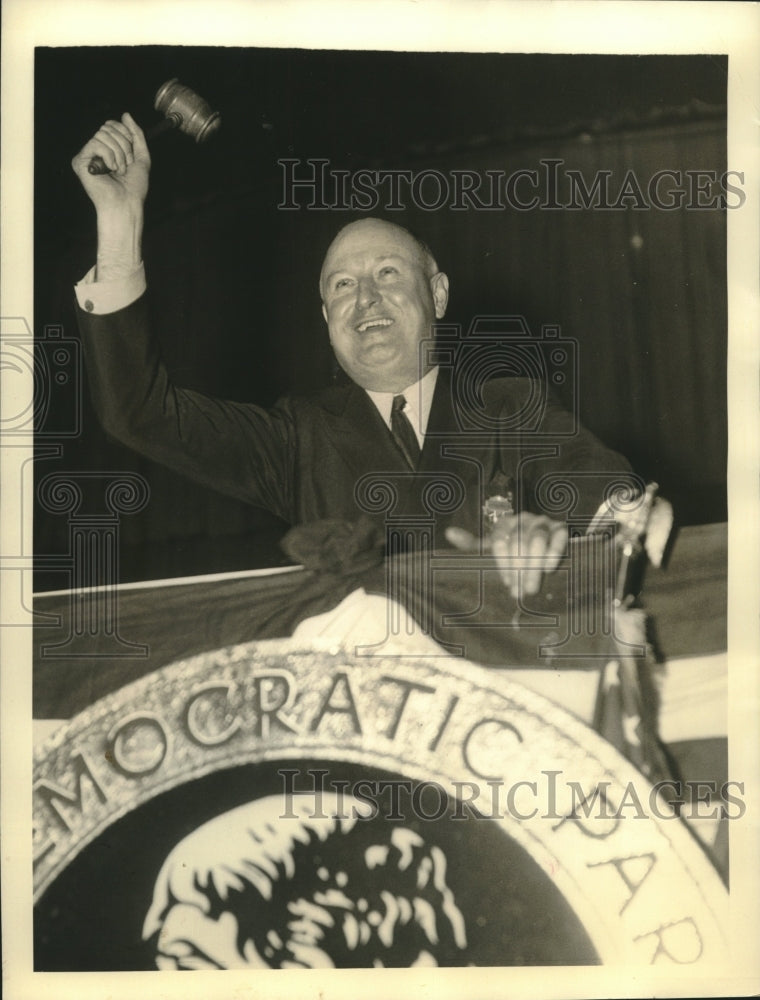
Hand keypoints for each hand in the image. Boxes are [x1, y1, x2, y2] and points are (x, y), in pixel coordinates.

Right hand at [71, 112, 150, 211]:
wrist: (127, 203)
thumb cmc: (134, 187)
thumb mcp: (141, 156)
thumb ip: (136, 134)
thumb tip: (126, 114)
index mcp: (108, 148)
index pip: (113, 125)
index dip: (126, 136)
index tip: (132, 156)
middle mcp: (95, 150)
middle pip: (108, 127)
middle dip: (124, 146)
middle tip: (126, 166)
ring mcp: (87, 155)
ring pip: (102, 134)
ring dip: (118, 153)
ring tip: (119, 170)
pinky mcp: (80, 161)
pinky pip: (95, 143)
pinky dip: (109, 156)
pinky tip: (110, 170)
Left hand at [446, 513, 566, 596]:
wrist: (542, 552)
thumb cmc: (511, 554)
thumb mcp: (490, 550)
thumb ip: (471, 544)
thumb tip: (449, 532)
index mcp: (505, 523)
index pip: (500, 540)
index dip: (502, 563)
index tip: (506, 583)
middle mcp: (523, 519)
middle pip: (519, 541)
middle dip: (518, 569)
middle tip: (518, 591)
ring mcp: (543, 522)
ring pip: (537, 539)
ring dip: (534, 566)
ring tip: (531, 588)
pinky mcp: (560, 529)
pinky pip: (558, 538)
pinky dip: (553, 553)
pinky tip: (549, 569)